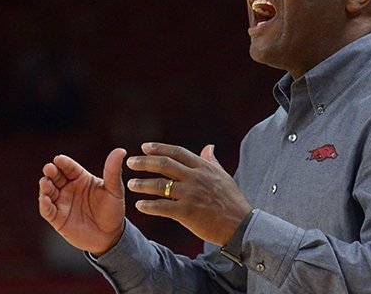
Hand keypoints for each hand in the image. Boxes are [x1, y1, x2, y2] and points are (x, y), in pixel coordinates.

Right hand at [38, 148, 126, 255]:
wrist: (111, 236)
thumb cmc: (113, 210)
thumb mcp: (114, 190)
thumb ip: (113, 171)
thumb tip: (121, 150)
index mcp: (81, 178)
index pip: (69, 167)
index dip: (63, 163)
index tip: (59, 159)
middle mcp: (69, 188)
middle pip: (56, 177)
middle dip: (51, 172)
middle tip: (49, 169)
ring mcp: (62, 203)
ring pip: (48, 191)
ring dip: (45, 186)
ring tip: (45, 183)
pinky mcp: (57, 218)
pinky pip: (47, 210)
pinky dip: (44, 205)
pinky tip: (45, 200)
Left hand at [127, 143, 252, 246]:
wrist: (240, 225)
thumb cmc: (232, 200)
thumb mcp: (223, 176)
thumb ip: (212, 161)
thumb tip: (209, 147)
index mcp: (203, 167)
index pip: (177, 152)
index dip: (159, 148)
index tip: (144, 147)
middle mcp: (195, 177)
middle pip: (164, 165)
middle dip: (145, 162)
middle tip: (130, 162)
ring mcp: (191, 194)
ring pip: (160, 185)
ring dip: (142, 184)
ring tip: (130, 184)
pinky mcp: (187, 212)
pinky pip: (162, 207)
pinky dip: (149, 206)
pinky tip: (139, 205)